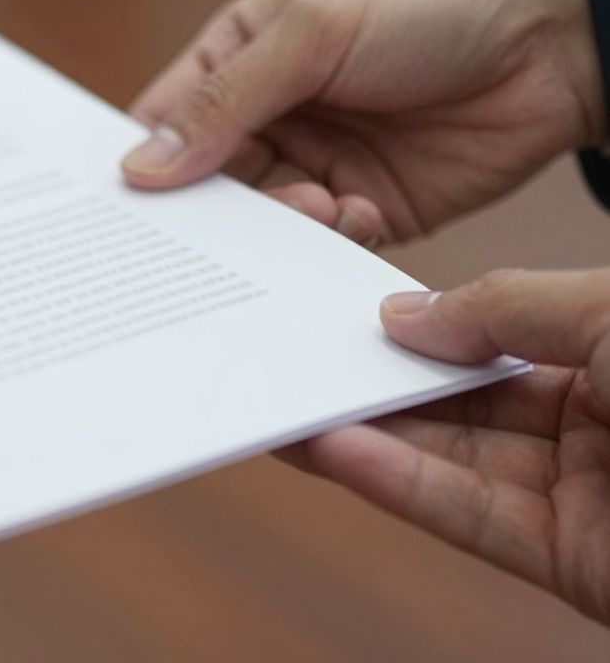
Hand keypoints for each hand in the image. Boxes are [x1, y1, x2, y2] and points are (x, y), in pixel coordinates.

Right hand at [121, 0, 603, 246]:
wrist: (557, 40)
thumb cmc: (431, 1)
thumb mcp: (314, 33)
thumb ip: (227, 101)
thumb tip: (141, 166)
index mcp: (240, 58)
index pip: (165, 121)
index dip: (138, 164)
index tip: (118, 209)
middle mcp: (270, 116)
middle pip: (204, 183)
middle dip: (205, 210)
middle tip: (203, 236)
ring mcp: (316, 164)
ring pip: (259, 220)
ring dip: (276, 223)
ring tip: (314, 202)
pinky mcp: (363, 209)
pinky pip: (320, 244)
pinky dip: (327, 241)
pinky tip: (356, 214)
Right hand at [282, 268, 609, 622]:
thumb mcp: (609, 309)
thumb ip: (505, 304)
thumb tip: (404, 315)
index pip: (498, 337)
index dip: (422, 328)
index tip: (349, 318)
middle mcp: (601, 422)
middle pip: (460, 405)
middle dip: (377, 385)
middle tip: (297, 365)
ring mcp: (585, 495)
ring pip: (451, 463)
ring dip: (366, 438)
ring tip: (290, 411)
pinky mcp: (572, 563)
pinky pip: (469, 517)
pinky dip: (396, 486)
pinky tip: (334, 453)